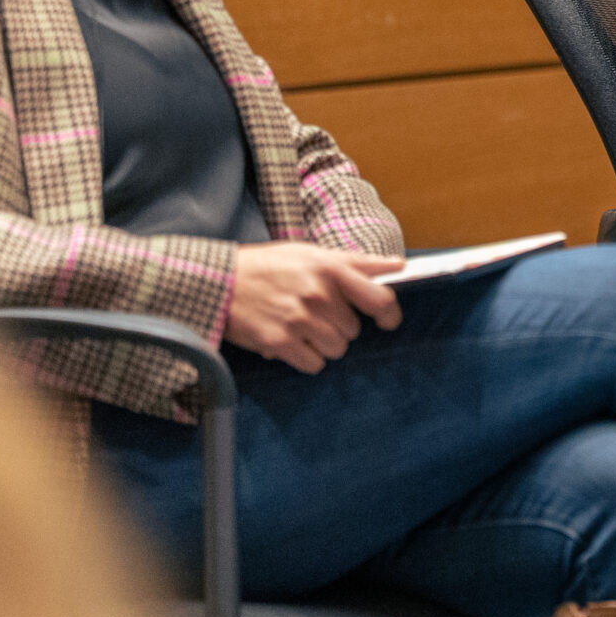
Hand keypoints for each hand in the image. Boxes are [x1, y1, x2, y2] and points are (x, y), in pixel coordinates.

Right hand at [226, 242, 405, 372]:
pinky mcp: (279, 342)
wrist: (218, 282)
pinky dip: (307, 358)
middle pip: (354, 330)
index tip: (388, 321)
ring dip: (323, 343)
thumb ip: (356, 262)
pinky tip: (292, 342)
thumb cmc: (268, 266)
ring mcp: (299, 319)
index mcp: (330, 269)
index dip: (389, 314)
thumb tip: (397, 265)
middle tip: (315, 314)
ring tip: (301, 327)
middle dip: (340, 325)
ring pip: (337, 349)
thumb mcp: (311, 253)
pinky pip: (314, 364)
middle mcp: (318, 294)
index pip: (379, 298)